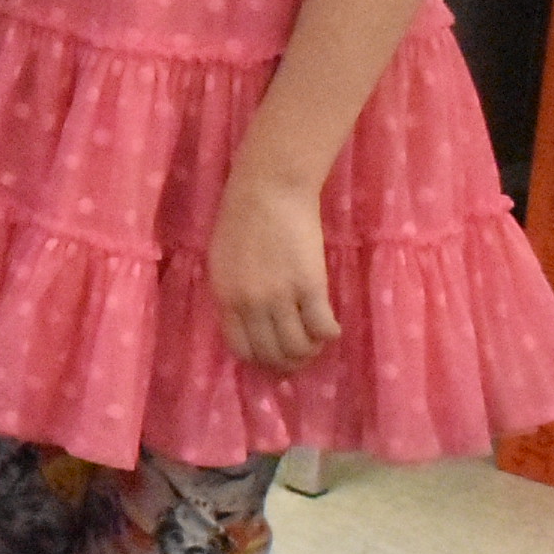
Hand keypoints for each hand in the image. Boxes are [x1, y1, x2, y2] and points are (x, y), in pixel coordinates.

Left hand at [209, 166, 339, 374]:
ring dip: (311, 350)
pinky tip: (331, 327)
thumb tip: (249, 324)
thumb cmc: (241, 220)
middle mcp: (250, 303)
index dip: (261, 360)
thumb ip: (233, 293)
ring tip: (316, 341)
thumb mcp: (222, 262)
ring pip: (298, 346)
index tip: (274, 358)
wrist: (268, 191)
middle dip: (288, 362)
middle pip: (272, 353)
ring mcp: (280, 296)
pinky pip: (322, 327)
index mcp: (225, 297)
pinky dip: (329, 334)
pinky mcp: (310, 286)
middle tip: (301, 355)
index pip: (241, 348)